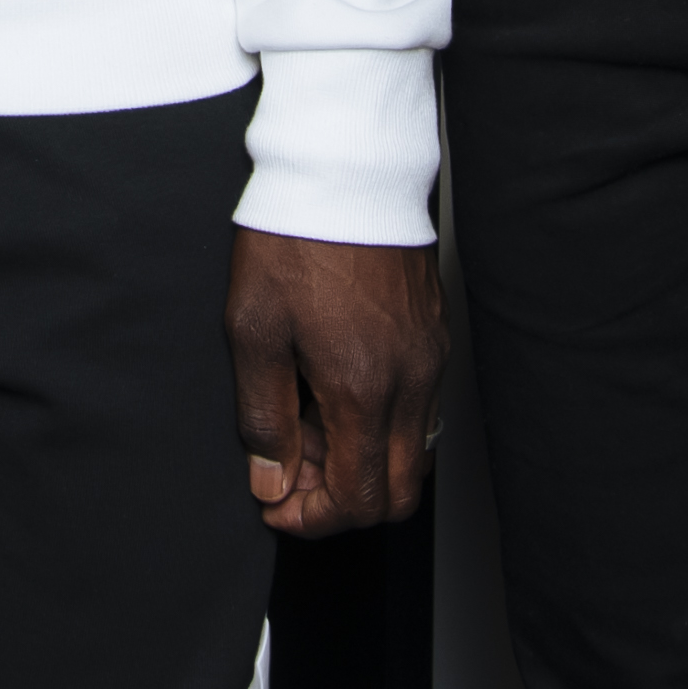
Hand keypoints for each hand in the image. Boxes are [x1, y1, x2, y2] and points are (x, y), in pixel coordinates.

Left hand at [227, 229, 441, 539]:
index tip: (276, 504)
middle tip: (292, 472)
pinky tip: (334, 390)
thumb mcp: (253, 330)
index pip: (358, 499)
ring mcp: (430, 361)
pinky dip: (380, 425)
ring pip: (412, 455)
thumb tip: (273, 481)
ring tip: (307, 423)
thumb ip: (263, 418)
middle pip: (397, 494)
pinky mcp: (434, 338)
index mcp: (364, 389)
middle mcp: (411, 383)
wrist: (344, 170)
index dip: (313, 519)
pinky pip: (419, 412)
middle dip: (342, 501)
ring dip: (362, 462)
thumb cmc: (295, 237)